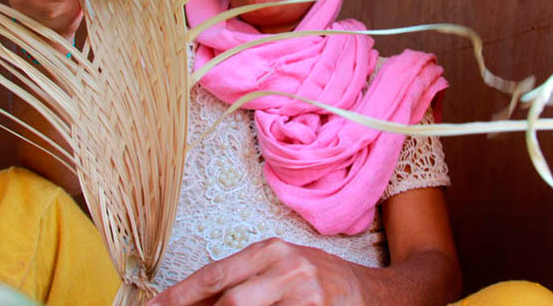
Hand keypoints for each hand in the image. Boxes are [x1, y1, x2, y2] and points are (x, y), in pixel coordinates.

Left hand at [148, 238, 368, 305]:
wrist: (374, 296)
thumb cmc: (319, 281)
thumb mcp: (280, 269)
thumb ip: (241, 282)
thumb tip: (193, 303)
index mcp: (271, 251)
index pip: (214, 276)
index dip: (179, 297)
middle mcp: (287, 269)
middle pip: (229, 304)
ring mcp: (306, 297)